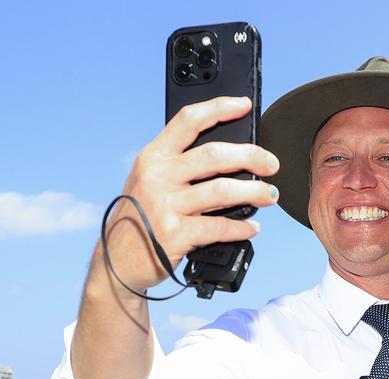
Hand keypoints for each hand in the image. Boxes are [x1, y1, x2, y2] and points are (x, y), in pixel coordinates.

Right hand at [94, 96, 278, 293]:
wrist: (116, 262)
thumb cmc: (139, 219)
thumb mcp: (148, 183)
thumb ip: (178, 166)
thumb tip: (230, 157)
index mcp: (153, 158)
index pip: (188, 121)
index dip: (219, 108)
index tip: (244, 105)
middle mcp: (157, 177)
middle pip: (214, 154)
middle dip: (252, 156)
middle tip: (272, 164)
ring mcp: (165, 205)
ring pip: (223, 190)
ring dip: (255, 192)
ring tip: (270, 195)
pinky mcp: (175, 234)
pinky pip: (219, 226)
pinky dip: (242, 227)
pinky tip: (252, 227)